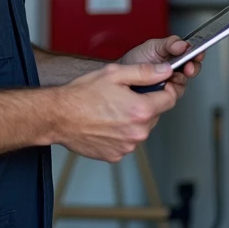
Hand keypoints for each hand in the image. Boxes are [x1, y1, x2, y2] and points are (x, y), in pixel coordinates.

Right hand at [52, 63, 179, 162]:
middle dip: (145, 104)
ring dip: (132, 120)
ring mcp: (127, 147)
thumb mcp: (115, 74)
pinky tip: (105, 123)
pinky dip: (120, 133)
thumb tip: (166, 71)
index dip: (165, 89)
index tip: (158, 86)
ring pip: (140, 129)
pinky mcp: (116, 156)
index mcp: (141, 110)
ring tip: (110, 110)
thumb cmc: (82, 94)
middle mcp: (138, 132)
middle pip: (155, 115)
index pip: (170, 99)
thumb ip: (145, 72)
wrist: (58, 116)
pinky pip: (126, 142)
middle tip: (123, 96)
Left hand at [121, 35, 203, 95]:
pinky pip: (171, 96)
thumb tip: (183, 45)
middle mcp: (176, 70)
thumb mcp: (153, 46)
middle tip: (187, 68)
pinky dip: (168, 91)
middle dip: (191, 69)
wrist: (121, 75)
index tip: (197, 54)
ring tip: (168, 76)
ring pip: (183, 84)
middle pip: (192, 71)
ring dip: (178, 80)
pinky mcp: (164, 97)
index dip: (197, 54)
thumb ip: (169, 44)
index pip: (192, 55)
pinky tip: (162, 86)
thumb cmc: (136, 60)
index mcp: (175, 56)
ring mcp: (171, 84)